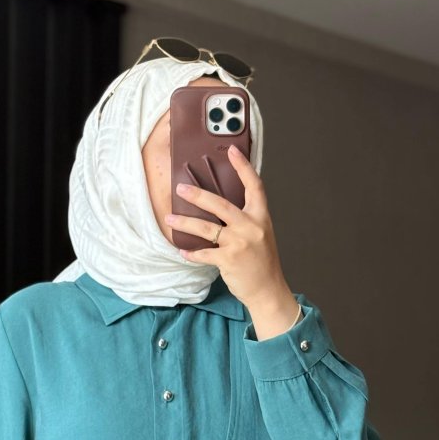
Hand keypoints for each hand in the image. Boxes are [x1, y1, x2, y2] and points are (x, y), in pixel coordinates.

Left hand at [165, 145, 298, 331]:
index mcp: (261, 216)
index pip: (254, 185)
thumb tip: (220, 206)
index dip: (243, 166)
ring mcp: (239, 243)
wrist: (268, 289)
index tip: (232, 151)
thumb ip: (246, 218)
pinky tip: (183, 251)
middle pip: (221, 204)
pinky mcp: (229, 260)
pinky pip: (204, 253)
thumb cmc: (262, 261)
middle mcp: (251, 226)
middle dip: (198, 195)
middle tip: (181, 188)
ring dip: (185, 222)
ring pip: (206, 228)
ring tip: (170, 218)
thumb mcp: (261, 233)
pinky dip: (192, 253)